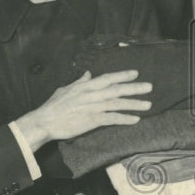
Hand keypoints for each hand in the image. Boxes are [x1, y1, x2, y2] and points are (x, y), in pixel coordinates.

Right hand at [15, 70, 151, 146]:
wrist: (45, 121)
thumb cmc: (53, 106)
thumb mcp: (66, 89)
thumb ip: (79, 82)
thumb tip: (88, 74)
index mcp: (86, 86)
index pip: (108, 78)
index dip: (122, 75)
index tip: (135, 73)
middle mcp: (92, 95)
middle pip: (117, 89)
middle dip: (134, 88)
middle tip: (149, 87)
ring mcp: (93, 107)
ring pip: (118, 104)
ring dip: (134, 104)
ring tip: (147, 104)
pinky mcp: (92, 121)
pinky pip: (112, 119)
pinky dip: (125, 118)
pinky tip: (135, 119)